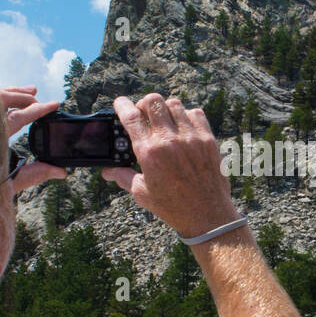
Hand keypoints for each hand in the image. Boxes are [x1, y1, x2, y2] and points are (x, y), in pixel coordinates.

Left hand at [0, 85, 66, 191]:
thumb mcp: (6, 184)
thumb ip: (33, 175)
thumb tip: (60, 171)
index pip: (18, 117)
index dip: (38, 110)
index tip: (54, 105)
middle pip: (0, 98)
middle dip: (21, 95)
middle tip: (37, 96)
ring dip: (7, 93)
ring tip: (25, 91)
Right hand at [101, 93, 240, 239]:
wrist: (207, 215)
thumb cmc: (172, 206)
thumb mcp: (141, 193)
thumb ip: (122, 176)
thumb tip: (107, 171)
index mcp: (149, 153)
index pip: (131, 117)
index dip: (122, 105)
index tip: (120, 103)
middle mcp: (170, 141)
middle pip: (153, 101)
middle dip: (143, 104)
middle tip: (143, 114)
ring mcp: (191, 138)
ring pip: (174, 104)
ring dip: (165, 110)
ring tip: (163, 122)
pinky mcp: (208, 139)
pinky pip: (196, 113)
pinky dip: (186, 116)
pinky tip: (183, 128)